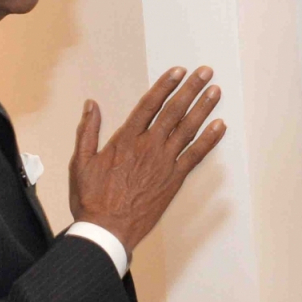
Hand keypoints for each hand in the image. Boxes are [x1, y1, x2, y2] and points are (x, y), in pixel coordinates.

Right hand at [69, 66, 226, 253]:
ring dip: (204, 108)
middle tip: (205, 72)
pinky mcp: (174, 179)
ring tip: (215, 91)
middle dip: (191, 89)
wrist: (107, 230)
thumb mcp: (80, 162)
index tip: (178, 71)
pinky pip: (196, 156)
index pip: (149, 105)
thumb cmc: (92, 198)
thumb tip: (91, 105)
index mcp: (125, 140)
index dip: (165, 86)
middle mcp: (148, 147)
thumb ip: (87, 131)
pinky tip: (220, 126)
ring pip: (188, 129)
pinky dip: (209, 140)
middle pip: (173, 111)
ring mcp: (164, 163)